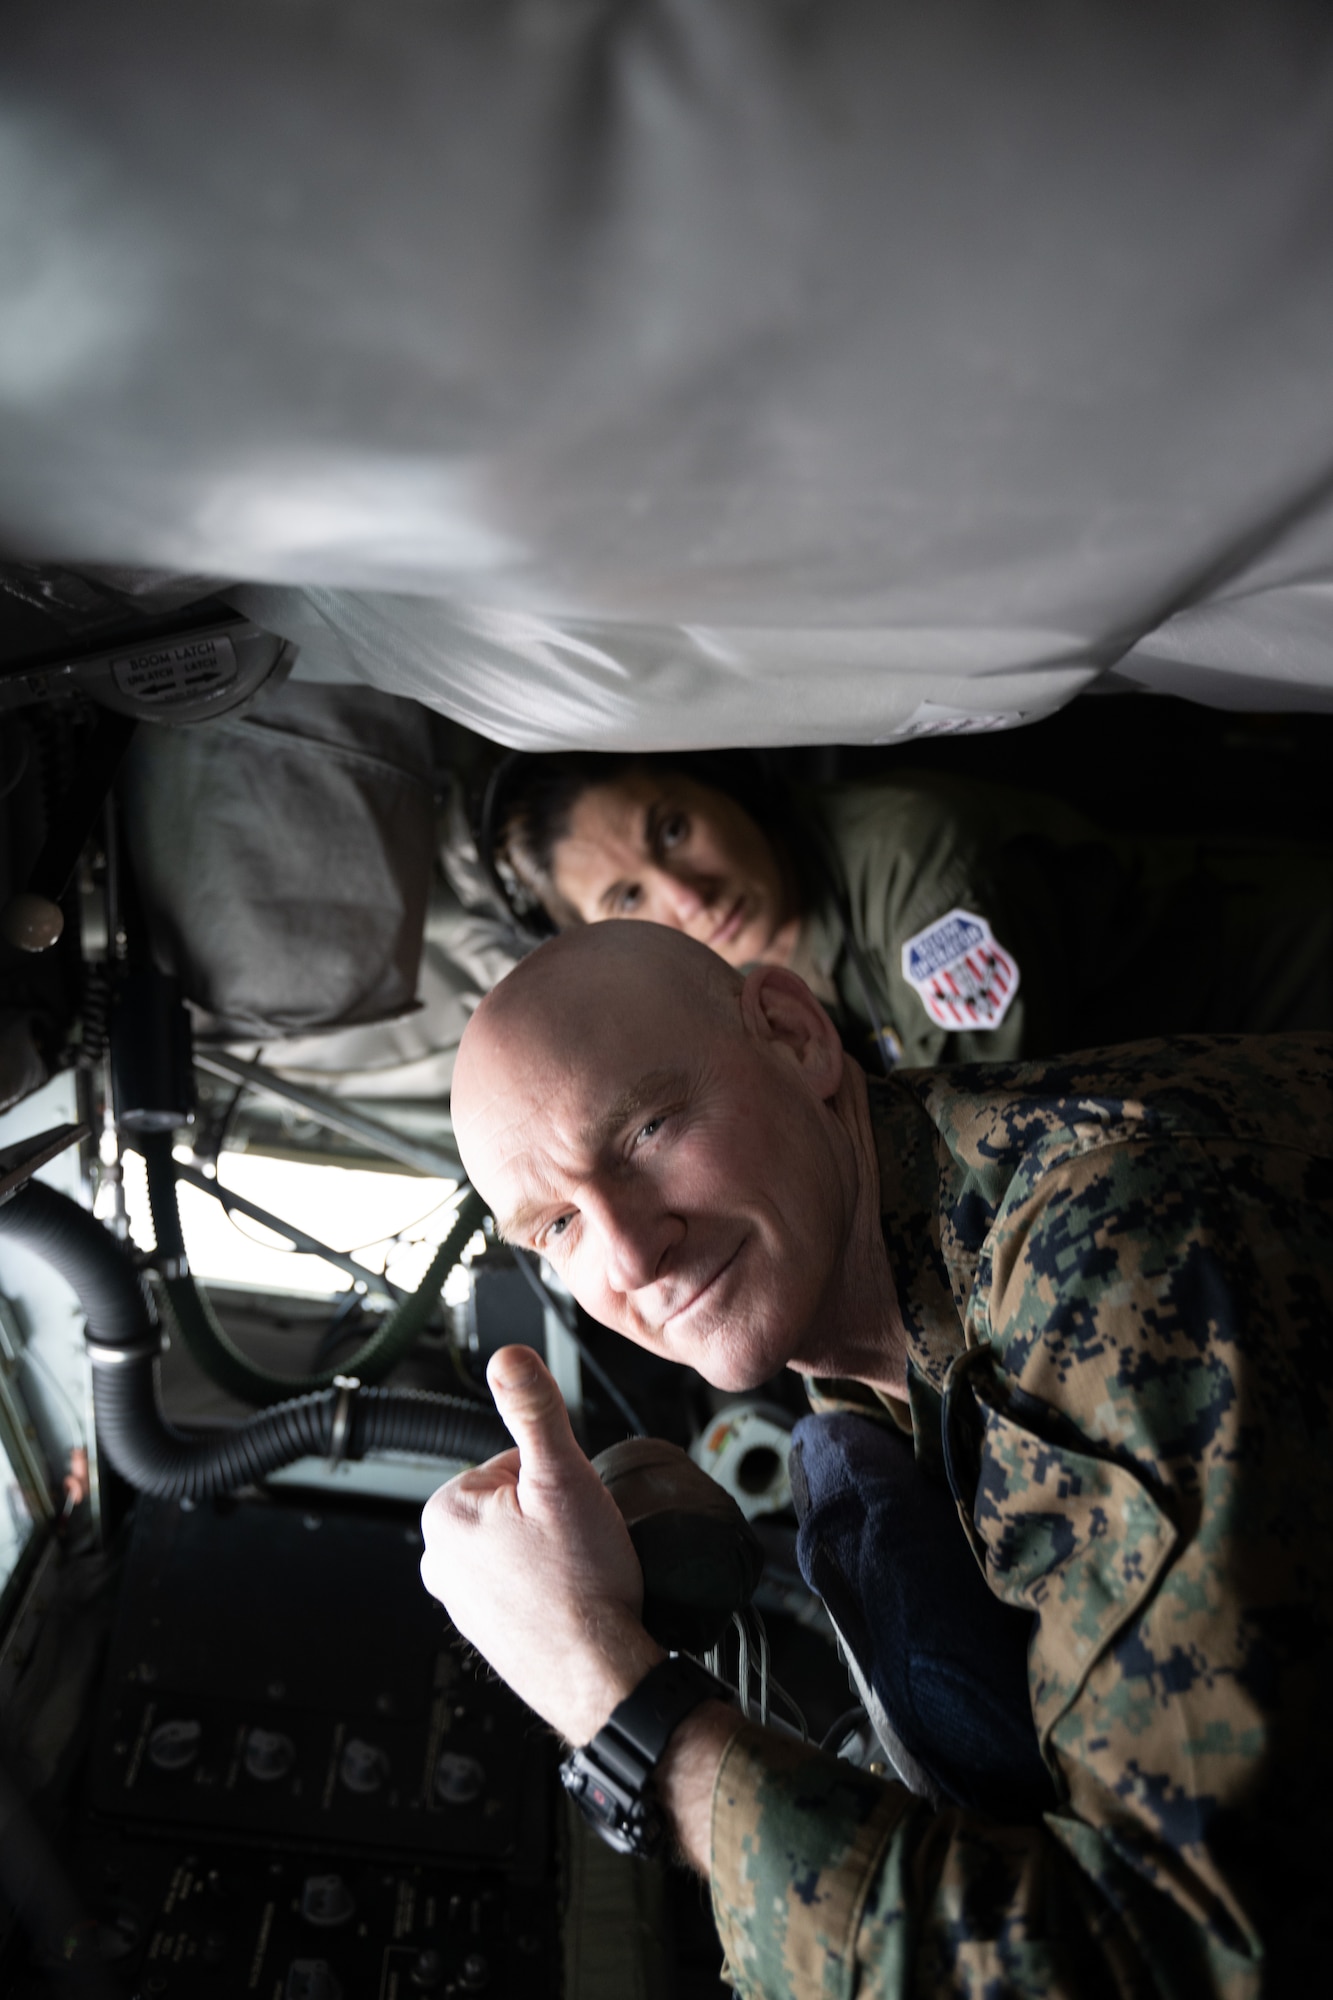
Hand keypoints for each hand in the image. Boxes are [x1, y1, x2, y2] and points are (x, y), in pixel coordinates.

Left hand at [420, 1345, 663, 1743]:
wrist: (601, 1676)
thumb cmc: (585, 1584)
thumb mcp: (565, 1477)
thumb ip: (535, 1409)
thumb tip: (509, 1356)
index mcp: (444, 1512)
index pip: (513, 1460)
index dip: (555, 1480)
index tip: (570, 1514)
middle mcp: (437, 1558)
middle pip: (513, 1500)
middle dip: (550, 1514)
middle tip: (578, 1546)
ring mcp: (459, 1598)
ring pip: (518, 1540)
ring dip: (549, 1549)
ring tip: (576, 1575)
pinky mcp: (484, 1629)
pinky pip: (519, 1581)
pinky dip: (545, 1585)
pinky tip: (568, 1600)